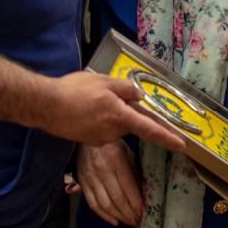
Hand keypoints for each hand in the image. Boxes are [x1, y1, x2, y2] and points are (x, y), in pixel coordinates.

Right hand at [41, 72, 185, 151]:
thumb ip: (126, 89)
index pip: (150, 128)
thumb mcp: (105, 82)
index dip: (167, 136)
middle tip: (105, 94)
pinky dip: (97, 120)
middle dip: (124, 111)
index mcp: (121, 117)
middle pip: (128, 123)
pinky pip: (100, 129)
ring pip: (114, 125)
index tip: (182, 145)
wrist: (46, 106)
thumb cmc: (75, 91)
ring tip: (90, 99)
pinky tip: (84, 109)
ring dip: (109, 114)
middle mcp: (113, 133)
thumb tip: (139, 96)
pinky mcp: (88, 141)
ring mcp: (100, 140)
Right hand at [75, 141, 142, 225]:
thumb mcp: (127, 153)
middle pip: (117, 199)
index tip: (143, 212)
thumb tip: (143, 193)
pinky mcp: (82, 183)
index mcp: (116, 160)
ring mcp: (91, 177)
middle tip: (137, 220)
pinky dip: (104, 215)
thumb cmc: (111, 144)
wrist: (87, 137)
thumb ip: (134, 172)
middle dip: (129, 213)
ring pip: (105, 204)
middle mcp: (102, 169)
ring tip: (128, 222)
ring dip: (118, 216)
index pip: (128, 188)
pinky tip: (113, 220)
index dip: (137, 203)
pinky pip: (93, 204)